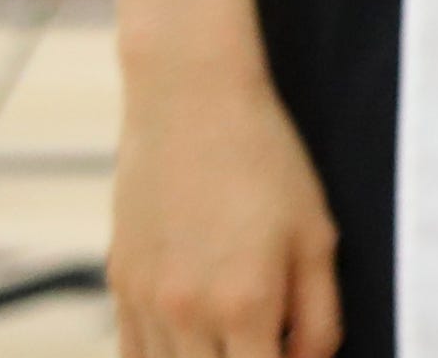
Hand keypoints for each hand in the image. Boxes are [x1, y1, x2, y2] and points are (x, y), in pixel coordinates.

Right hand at [110, 68, 339, 357]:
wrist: (190, 105)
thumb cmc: (267, 164)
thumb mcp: (318, 237)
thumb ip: (319, 316)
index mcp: (246, 304)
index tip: (291, 356)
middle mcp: (187, 313)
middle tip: (267, 343)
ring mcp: (145, 302)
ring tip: (231, 339)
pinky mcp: (119, 287)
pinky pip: (132, 354)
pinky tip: (195, 343)